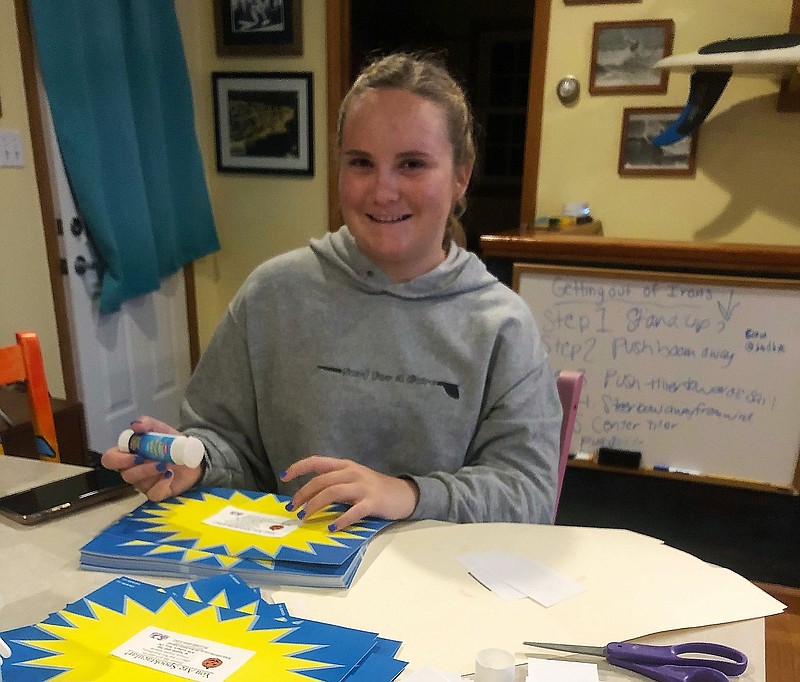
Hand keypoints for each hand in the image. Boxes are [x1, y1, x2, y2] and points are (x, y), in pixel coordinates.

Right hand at [101, 416, 202, 501]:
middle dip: (140, 468)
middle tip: (155, 460)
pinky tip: (170, 475)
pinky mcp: (158, 492)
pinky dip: (162, 485)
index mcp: (128, 454)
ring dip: (153, 473)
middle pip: (125, 475)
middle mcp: (133, 470)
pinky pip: (154, 495)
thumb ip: (147, 424)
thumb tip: (135, 425)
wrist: (193, 455)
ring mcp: (144, 484)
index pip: (110, 460)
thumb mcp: (161, 429)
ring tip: (167, 464)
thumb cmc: (171, 443)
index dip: (118, 460)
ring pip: (139, 485)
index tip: (136, 455)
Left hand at [280, 456, 419, 529]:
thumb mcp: (353, 478)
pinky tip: (331, 528)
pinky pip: (353, 511)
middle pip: (321, 480)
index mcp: (345, 465)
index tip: (284, 477)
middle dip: (303, 494)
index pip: (317, 461)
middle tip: (293, 509)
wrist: (403, 494)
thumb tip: (308, 495)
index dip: (299, 467)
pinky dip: (340, 520)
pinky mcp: (372, 502)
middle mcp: (352, 472)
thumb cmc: (374, 489)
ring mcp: (363, 486)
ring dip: (315, 505)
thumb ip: (334, 482)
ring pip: (333, 492)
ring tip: (305, 518)